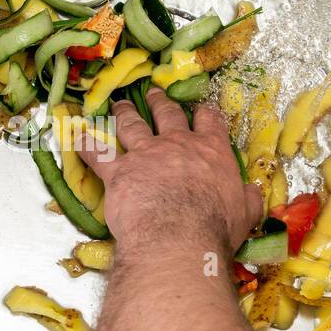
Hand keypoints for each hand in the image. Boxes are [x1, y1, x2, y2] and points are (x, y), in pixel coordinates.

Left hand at [78, 88, 261, 255]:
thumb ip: (247, 199)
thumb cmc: (216, 227)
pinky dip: (86, 144)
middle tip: (155, 93)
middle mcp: (178, 145)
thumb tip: (253, 193)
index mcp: (211, 152)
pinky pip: (98, 153)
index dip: (203, 114)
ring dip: (124, 114)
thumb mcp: (244, 212)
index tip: (199, 109)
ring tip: (120, 106)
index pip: (209, 123)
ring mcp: (146, 154)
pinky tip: (77, 136)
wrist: (179, 237)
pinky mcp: (119, 171)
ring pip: (132, 125)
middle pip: (167, 114)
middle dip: (161, 102)